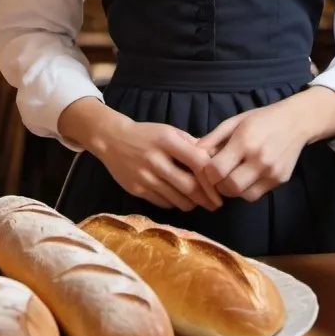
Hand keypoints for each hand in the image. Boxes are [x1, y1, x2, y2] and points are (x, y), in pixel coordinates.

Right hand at [58, 99, 221, 211]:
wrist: (112, 140)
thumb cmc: (147, 134)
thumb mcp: (170, 131)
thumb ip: (192, 144)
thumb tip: (215, 158)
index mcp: (168, 142)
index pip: (198, 162)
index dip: (213, 178)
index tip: (222, 187)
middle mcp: (156, 160)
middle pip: (189, 186)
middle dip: (207, 199)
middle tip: (216, 204)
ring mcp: (145, 177)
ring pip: (177, 199)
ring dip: (192, 203)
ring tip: (199, 202)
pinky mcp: (137, 190)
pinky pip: (163, 203)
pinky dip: (175, 203)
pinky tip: (179, 198)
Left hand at [196, 101, 310, 202]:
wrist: (296, 121)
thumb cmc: (262, 118)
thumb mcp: (234, 121)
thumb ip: (213, 138)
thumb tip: (192, 152)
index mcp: (244, 141)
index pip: (216, 170)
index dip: (207, 173)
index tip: (208, 168)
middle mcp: (259, 159)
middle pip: (229, 187)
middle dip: (218, 185)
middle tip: (218, 176)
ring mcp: (272, 172)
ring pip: (242, 195)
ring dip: (232, 189)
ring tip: (232, 176)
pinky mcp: (280, 180)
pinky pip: (256, 195)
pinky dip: (247, 190)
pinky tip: (247, 177)